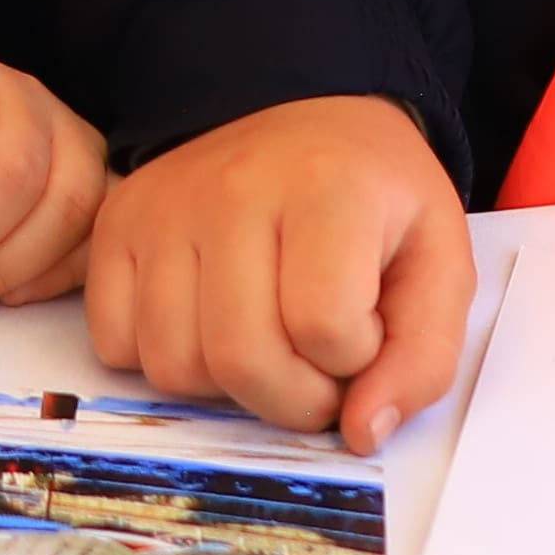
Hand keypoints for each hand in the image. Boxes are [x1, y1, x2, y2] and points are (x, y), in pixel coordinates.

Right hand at [81, 94, 473, 453]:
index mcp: (327, 187)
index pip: (324, 328)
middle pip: (241, 359)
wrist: (309, 122)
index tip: (365, 332)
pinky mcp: (117, 225)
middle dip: (292, 398)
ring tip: (266, 340)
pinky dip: (164, 358)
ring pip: (174, 366)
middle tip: (317, 368)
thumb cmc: (375, 201)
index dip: (354, 360)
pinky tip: (209, 324)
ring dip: (227, 386)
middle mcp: (231, 188)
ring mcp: (163, 207)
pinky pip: (116, 345)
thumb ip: (422, 357)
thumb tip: (362, 432)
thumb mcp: (438, 263)